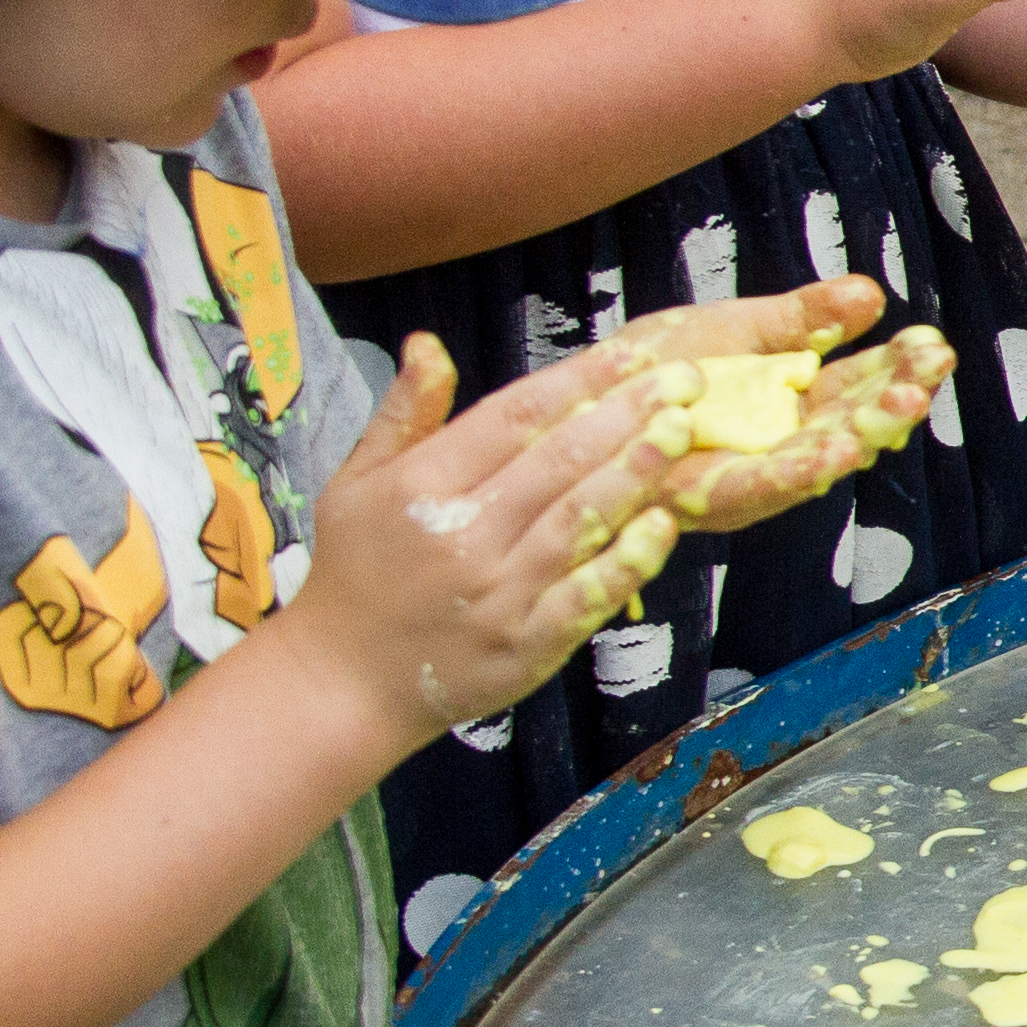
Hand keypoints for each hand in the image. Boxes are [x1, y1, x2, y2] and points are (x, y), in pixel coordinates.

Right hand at [277, 333, 729, 743]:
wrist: (342, 683)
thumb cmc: (355, 573)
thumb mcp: (357, 483)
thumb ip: (405, 413)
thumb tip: (428, 342)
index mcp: (421, 487)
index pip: (513, 417)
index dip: (577, 380)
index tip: (631, 352)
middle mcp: (462, 537)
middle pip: (557, 462)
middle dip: (626, 414)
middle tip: (684, 380)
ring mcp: (498, 594)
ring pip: (580, 521)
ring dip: (636, 473)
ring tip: (681, 431)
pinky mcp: (526, 645)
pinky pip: (588, 595)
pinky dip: (628, 559)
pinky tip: (664, 524)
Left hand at [580, 281, 953, 538]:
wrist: (568, 401)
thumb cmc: (646, 370)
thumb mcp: (734, 329)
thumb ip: (801, 317)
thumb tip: (871, 294)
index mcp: (793, 399)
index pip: (861, 384)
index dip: (899, 367)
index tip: (933, 344)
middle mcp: (781, 442)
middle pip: (853, 423)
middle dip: (896, 399)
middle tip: (932, 370)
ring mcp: (750, 474)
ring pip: (819, 459)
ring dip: (865, 435)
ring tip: (905, 406)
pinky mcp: (708, 497)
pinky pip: (761, 488)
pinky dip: (800, 471)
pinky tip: (836, 451)